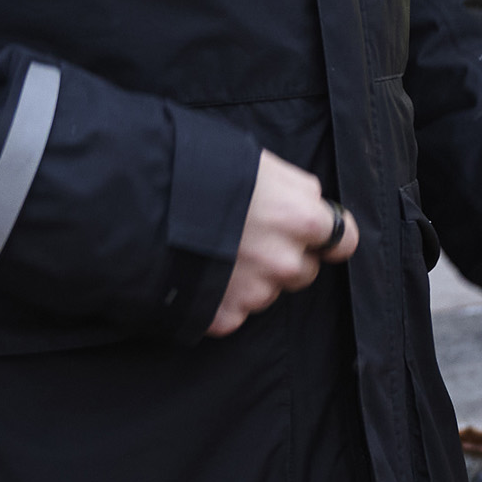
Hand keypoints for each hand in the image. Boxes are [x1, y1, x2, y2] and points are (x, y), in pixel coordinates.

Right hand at [208, 153, 357, 337]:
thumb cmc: (198, 172)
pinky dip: (220, 298)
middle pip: (302, 270)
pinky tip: (199, 273)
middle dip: (283, 257)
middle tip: (247, 237)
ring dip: (250, 278)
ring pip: (267, 292)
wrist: (138, 205)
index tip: (316, 237)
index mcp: (302, 220)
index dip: (327, 238)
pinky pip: (233, 312)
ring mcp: (255, 293)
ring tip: (214, 252)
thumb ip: (292, 191)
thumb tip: (309, 204)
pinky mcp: (224, 316)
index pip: (343, 241)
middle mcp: (286, 262)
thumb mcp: (258, 165)